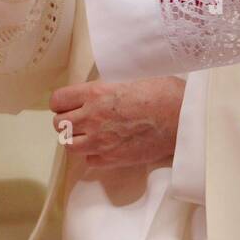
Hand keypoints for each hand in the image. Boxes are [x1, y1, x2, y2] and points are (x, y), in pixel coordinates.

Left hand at [49, 76, 185, 168]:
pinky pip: (89, 161)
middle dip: (66, 120)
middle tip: (78, 118)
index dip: (61, 102)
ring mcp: (101, 141)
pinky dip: (92, 154)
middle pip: (59, 124)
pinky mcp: (113, 159)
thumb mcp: (128, 78)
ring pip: (69, 145)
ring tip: (88, 133)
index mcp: (95, 93)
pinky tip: (104, 146)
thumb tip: (95, 90)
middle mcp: (92, 118)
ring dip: (76, 138)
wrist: (182, 117)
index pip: (57, 100)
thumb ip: (106, 86)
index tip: (67, 103)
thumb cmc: (162, 92)